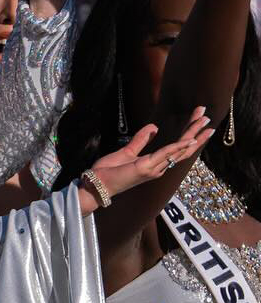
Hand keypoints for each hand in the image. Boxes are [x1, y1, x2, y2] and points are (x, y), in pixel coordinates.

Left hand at [85, 109, 210, 207]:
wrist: (96, 185)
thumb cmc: (109, 172)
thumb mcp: (127, 151)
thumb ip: (141, 140)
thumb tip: (154, 126)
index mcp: (155, 164)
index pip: (177, 147)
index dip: (188, 134)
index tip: (198, 119)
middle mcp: (159, 168)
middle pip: (183, 148)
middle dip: (196, 132)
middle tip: (207, 116)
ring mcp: (154, 169)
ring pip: (179, 150)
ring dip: (193, 134)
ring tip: (205, 121)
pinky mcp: (145, 167)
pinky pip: (165, 154)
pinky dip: (178, 147)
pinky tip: (190, 139)